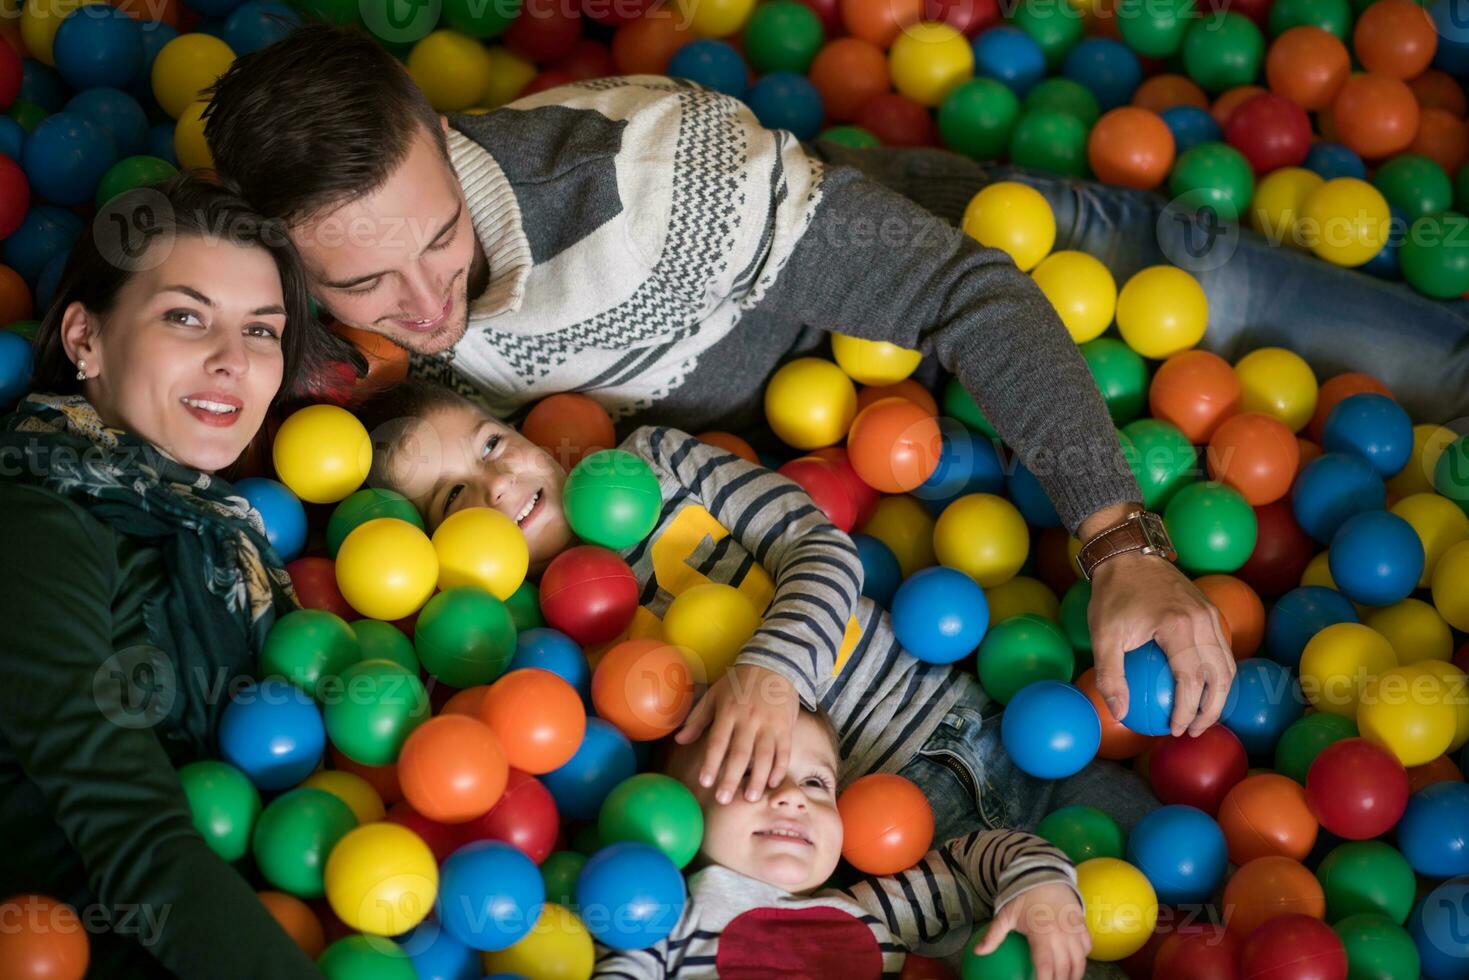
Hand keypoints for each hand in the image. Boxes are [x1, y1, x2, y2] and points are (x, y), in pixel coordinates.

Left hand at [673, 663, 800, 803]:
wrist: (774, 664)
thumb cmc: (739, 683)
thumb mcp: (714, 695)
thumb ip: (698, 719)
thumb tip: (679, 739)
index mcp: (728, 712)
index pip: (718, 741)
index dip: (712, 762)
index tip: (705, 782)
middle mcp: (749, 719)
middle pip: (740, 753)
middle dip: (732, 778)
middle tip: (724, 800)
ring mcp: (769, 724)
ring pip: (764, 756)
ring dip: (758, 779)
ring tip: (750, 798)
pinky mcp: (785, 727)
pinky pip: (784, 751)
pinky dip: (780, 768)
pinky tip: (773, 783)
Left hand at [974, 883, 1089, 979]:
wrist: (1043, 874)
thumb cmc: (1022, 897)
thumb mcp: (1006, 915)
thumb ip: (994, 935)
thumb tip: (978, 952)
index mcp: (1042, 934)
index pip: (1045, 966)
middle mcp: (1061, 934)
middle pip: (1064, 968)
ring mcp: (1074, 930)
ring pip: (1079, 960)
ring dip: (1075, 974)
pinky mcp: (1082, 924)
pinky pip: (1087, 946)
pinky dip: (1083, 957)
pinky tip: (1076, 964)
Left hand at [1088, 550, 1234, 736]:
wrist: (1128, 553)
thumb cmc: (1112, 595)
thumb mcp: (1102, 636)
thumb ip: (1110, 676)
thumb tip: (1120, 714)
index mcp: (1178, 628)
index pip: (1191, 681)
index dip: (1186, 711)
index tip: (1173, 729)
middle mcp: (1202, 621)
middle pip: (1219, 677)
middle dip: (1211, 710)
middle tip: (1193, 730)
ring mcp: (1210, 614)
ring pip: (1226, 664)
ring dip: (1219, 694)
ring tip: (1200, 715)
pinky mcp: (1210, 610)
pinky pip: (1221, 648)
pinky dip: (1216, 672)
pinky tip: (1198, 687)